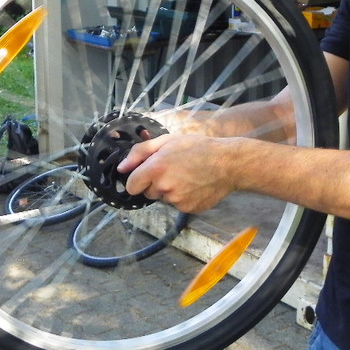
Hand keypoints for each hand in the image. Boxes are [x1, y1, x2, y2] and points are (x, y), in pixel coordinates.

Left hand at [118, 133, 234, 213]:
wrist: (228, 164)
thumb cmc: (198, 148)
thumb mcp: (167, 141)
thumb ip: (140, 153)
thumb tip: (122, 168)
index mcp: (156, 169)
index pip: (131, 185)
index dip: (137, 179)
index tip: (146, 174)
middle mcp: (164, 187)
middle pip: (147, 193)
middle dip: (155, 183)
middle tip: (173, 170)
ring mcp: (176, 200)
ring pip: (163, 198)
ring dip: (170, 190)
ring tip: (187, 176)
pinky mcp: (188, 209)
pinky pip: (178, 205)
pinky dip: (183, 197)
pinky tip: (194, 185)